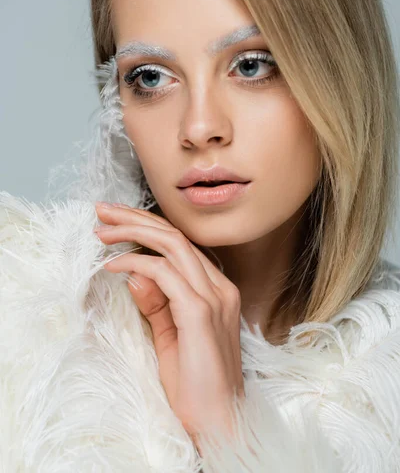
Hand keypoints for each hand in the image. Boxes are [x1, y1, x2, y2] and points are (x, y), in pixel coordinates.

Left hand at [94, 202, 244, 448]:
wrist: (217, 422)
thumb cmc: (195, 384)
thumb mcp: (170, 337)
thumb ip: (157, 304)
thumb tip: (135, 273)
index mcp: (217, 290)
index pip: (181, 244)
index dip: (147, 226)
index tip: (116, 221)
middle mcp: (220, 287)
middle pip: (176, 236)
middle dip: (136, 218)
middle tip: (102, 210)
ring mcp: (214, 298)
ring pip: (172, 246)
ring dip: (133, 233)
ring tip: (103, 231)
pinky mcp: (200, 312)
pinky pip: (164, 274)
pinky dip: (136, 263)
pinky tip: (113, 266)